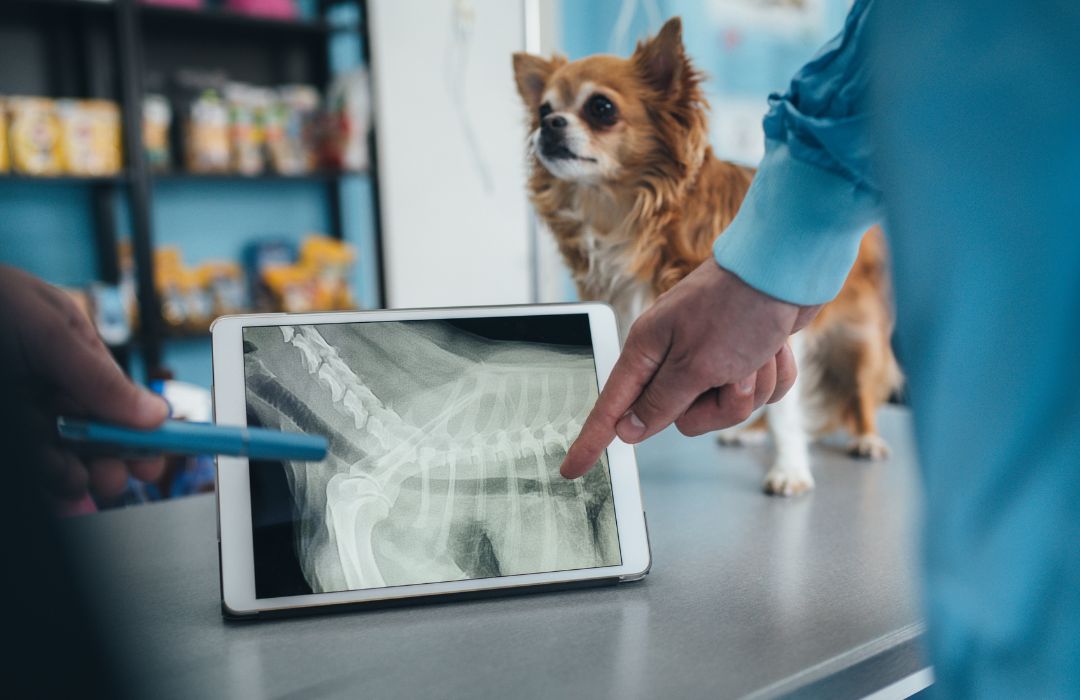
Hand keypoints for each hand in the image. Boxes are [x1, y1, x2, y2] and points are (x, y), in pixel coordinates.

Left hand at [0, 266, 168, 503]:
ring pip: (59, 454)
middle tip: (113, 480)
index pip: (118, 396)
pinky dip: (48, 479)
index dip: (141, 429)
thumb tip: (153, 412)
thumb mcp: (48, 332)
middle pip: (92, 432)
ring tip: (73, 482)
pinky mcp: (10, 432)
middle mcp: (46, 383)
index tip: (157, 458)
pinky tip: (55, 485)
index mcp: (70, 350)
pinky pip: (33, 464)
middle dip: (108, 459)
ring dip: (72, 473)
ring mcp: (23, 409)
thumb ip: (99, 376)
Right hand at [561, 260, 819, 478]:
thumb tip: (628, 430)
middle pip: (684, 417)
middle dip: (719, 405)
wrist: (786, 268)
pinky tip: (775, 349)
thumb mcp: (695, 365)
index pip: (612, 407)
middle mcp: (674, 354)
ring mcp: (710, 355)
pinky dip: (772, 375)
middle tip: (732, 373)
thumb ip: (660, 403)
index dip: (592, 440)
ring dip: (752, 386)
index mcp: (649, 350)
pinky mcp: (744, 356)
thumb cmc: (737, 308)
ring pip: (727, 407)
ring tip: (758, 353)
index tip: (571, 469)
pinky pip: (757, 392)